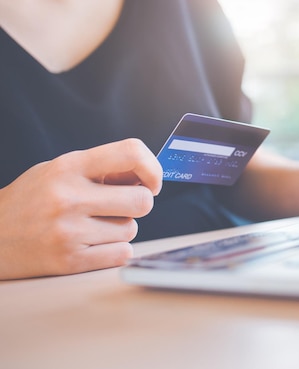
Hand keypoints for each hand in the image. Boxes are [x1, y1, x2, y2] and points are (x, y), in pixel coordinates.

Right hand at [0, 138, 162, 279]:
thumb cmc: (32, 200)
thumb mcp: (59, 170)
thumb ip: (100, 169)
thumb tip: (147, 176)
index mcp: (69, 167)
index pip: (131, 153)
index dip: (152, 168)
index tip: (151, 181)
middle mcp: (69, 197)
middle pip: (142, 200)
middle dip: (139, 204)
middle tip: (121, 206)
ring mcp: (69, 231)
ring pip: (132, 230)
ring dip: (121, 229)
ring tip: (94, 226)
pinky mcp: (70, 261)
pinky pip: (121, 254)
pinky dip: (115, 250)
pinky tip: (93, 243)